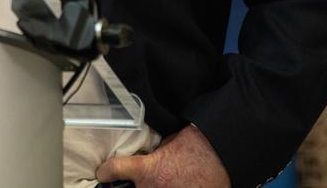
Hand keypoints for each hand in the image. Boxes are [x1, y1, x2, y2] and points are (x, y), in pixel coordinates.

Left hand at [94, 124, 229, 187]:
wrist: (222, 156)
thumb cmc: (197, 146)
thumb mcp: (167, 144)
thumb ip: (152, 154)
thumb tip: (143, 155)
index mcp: (148, 170)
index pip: (114, 170)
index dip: (106, 171)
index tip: (103, 172)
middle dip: (125, 186)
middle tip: (125, 182)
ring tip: (154, 182)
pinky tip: (168, 185)